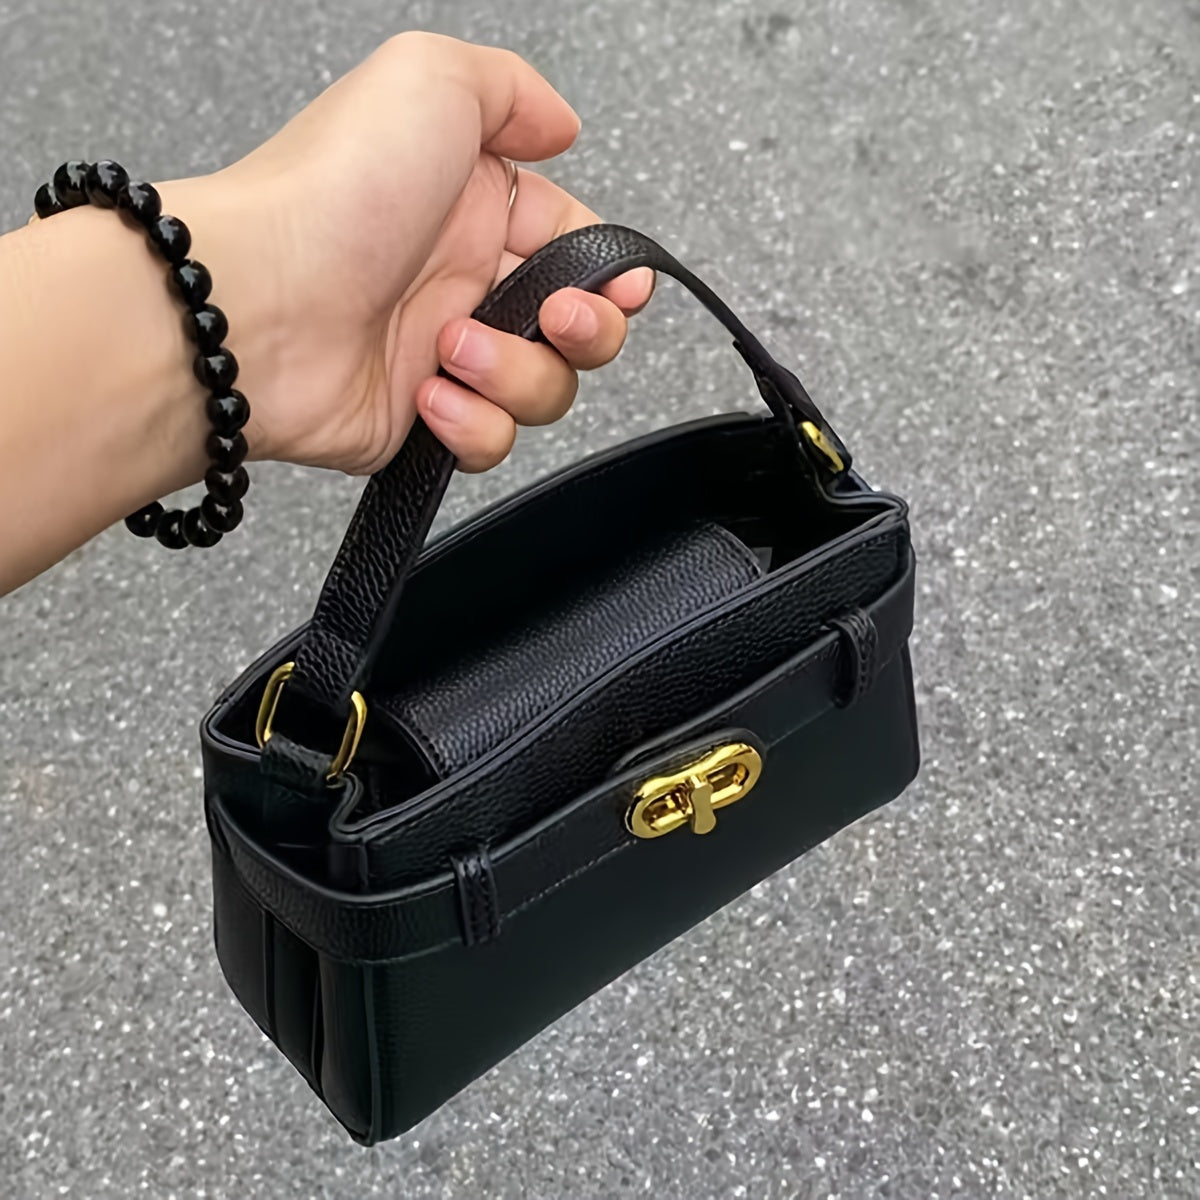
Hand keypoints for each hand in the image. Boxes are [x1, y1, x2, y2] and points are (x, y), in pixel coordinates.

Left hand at [174, 33, 653, 474]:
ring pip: (545, 390)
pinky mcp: (422, 420)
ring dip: (515, 372)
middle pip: (579, 330)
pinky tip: (425, 391)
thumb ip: (513, 92)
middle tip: (555, 317)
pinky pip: (491, 442)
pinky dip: (471, 423)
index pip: (579, 250)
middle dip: (588, 331)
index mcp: (479, 210)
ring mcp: (445, 356)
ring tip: (449, 344)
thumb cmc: (331, 192)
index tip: (616, 283)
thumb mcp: (430, 81)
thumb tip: (562, 126)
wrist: (251, 303)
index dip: (611, 273)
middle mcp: (467, 282)